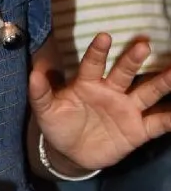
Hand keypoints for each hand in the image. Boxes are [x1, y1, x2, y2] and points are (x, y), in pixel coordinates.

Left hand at [29, 33, 170, 170]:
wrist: (71, 153)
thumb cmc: (59, 123)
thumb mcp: (46, 111)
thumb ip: (41, 93)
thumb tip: (33, 74)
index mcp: (88, 83)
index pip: (93, 64)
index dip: (98, 51)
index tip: (104, 37)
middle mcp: (111, 91)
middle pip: (125, 73)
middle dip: (133, 60)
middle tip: (144, 45)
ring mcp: (127, 109)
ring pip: (147, 92)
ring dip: (162, 82)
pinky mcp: (138, 130)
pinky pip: (157, 124)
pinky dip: (170, 119)